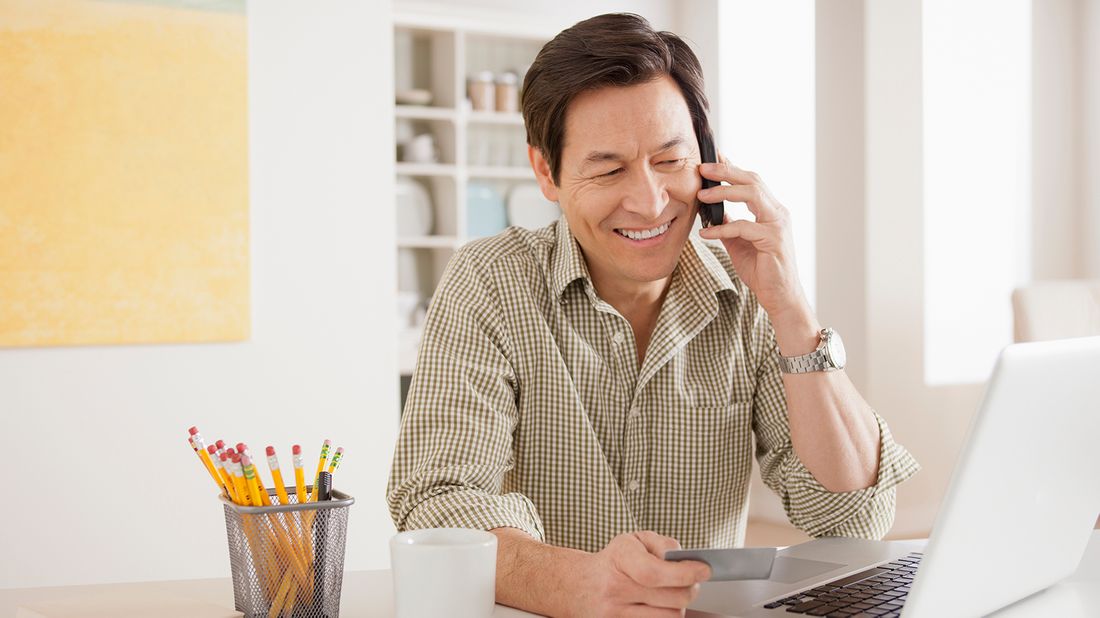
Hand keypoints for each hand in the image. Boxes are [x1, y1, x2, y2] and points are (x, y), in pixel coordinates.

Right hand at [566, 531, 710, 616]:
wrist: (579, 585)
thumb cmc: (613, 561)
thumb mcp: (633, 540)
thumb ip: (662, 543)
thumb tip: (685, 559)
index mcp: (619, 558)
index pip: (655, 573)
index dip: (685, 573)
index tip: (704, 570)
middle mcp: (614, 588)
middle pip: (670, 598)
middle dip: (690, 589)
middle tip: (693, 582)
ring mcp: (615, 613)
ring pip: (668, 617)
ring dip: (679, 606)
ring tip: (675, 594)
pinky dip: (665, 615)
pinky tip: (662, 605)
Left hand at [696, 159, 809, 318]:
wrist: (779, 296)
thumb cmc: (762, 270)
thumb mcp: (740, 243)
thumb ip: (730, 225)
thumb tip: (713, 212)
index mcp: (771, 210)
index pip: (751, 181)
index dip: (732, 167)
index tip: (712, 158)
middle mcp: (778, 212)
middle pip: (752, 180)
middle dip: (726, 171)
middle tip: (702, 168)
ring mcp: (778, 224)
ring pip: (751, 194)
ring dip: (723, 192)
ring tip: (701, 195)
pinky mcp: (774, 240)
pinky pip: (743, 226)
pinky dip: (721, 229)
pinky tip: (705, 234)